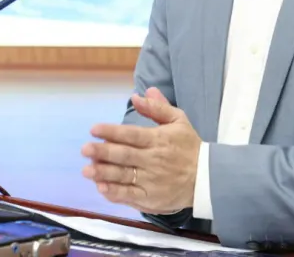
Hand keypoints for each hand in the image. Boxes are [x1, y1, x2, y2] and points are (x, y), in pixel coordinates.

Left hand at [81, 87, 200, 214]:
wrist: (208, 179)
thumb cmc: (189, 147)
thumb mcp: (178, 121)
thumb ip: (157, 108)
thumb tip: (137, 95)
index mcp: (158, 139)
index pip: (132, 134)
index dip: (112, 131)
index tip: (93, 129)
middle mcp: (153, 160)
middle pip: (125, 155)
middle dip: (103, 152)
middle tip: (84, 149)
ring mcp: (152, 181)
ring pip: (125, 176)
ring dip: (104, 173)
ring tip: (87, 170)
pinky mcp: (152, 198)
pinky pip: (131, 196)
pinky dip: (116, 193)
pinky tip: (101, 188)